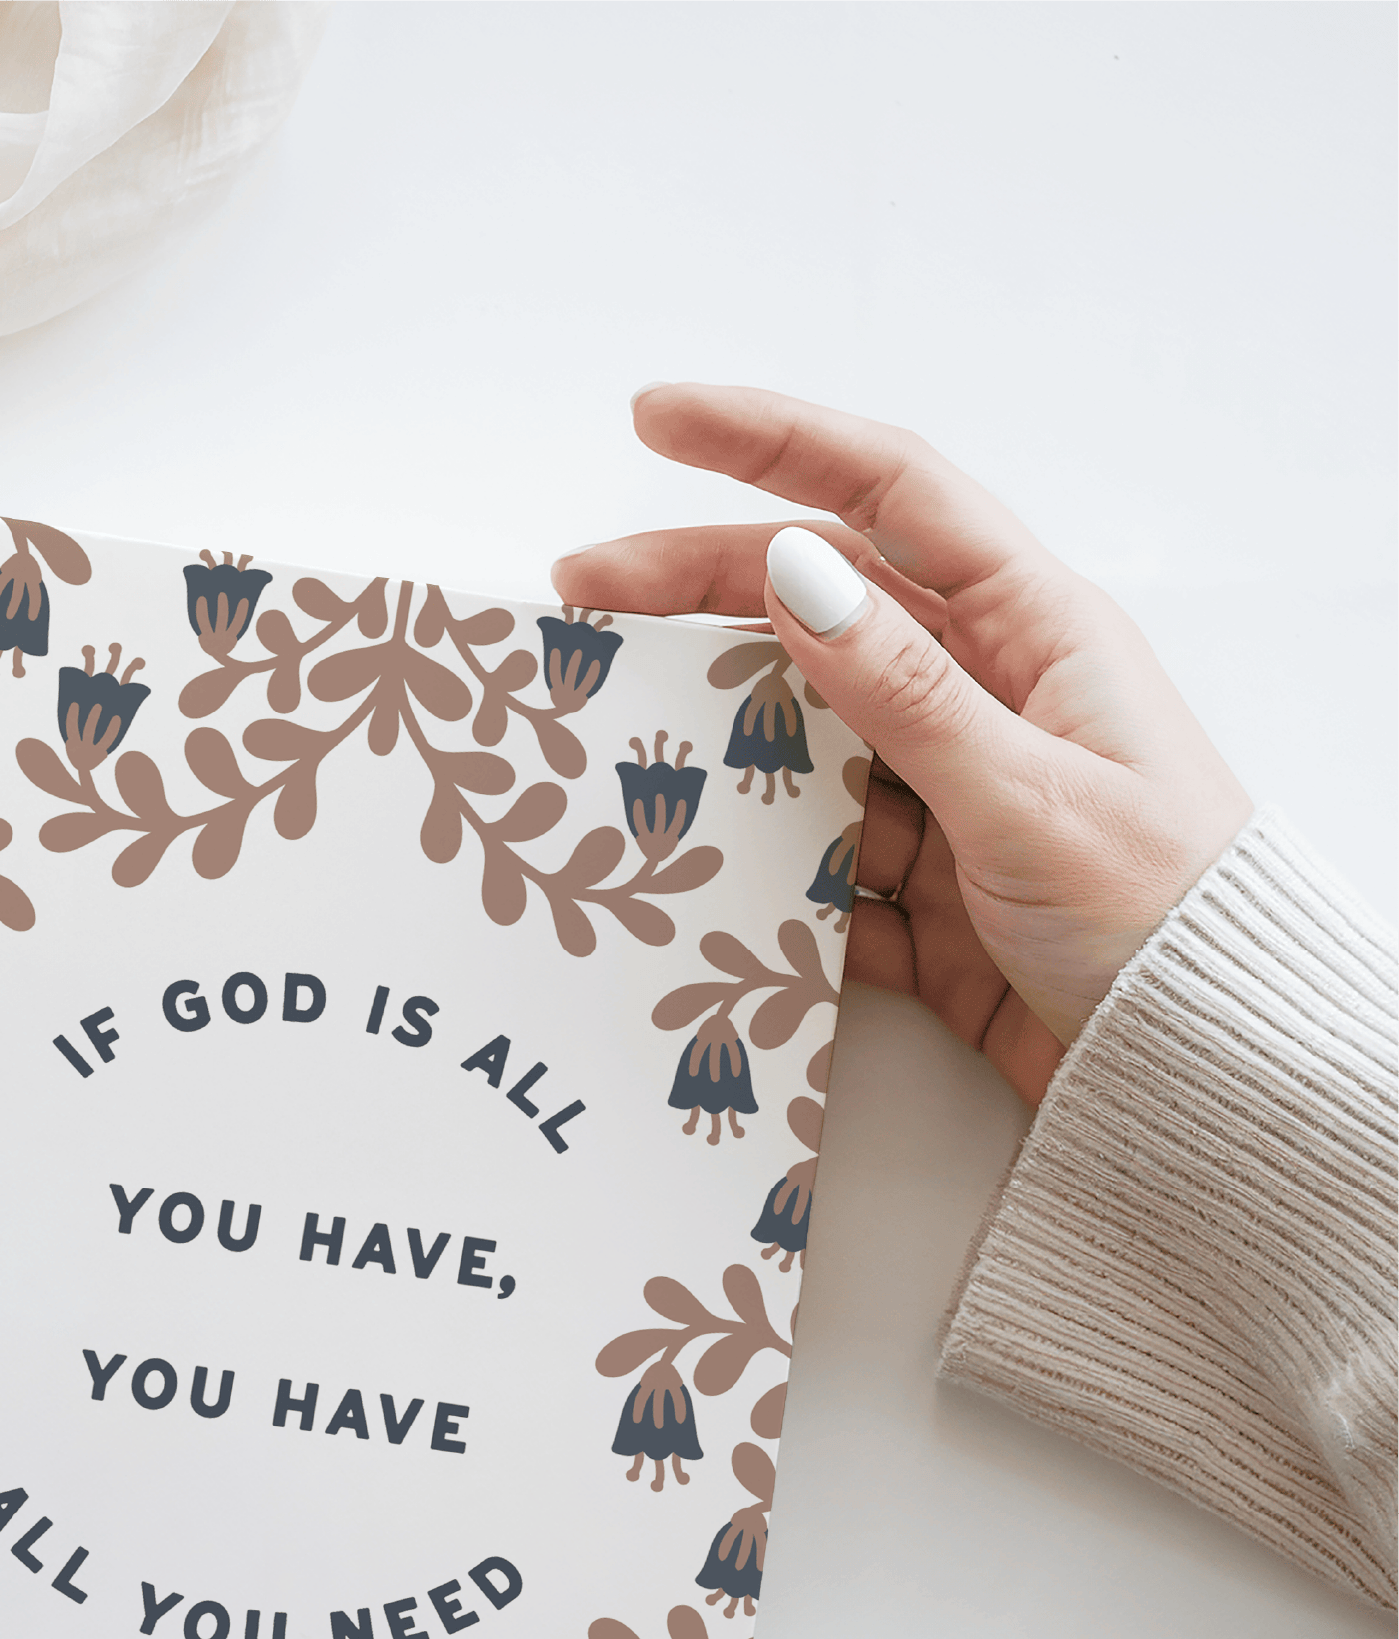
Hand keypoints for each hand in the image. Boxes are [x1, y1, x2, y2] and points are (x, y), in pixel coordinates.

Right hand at [554, 387, 1253, 1104]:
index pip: (887, 497)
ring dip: (713, 743)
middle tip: (577, 596)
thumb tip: (796, 573)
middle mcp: (983, 697)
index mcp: (1035, 634)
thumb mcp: (1030, 797)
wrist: (1203, 1076)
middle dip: (693, 592)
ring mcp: (943, 794)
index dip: (768, 442)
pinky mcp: (919, 891)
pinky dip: (752, 869)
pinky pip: (810, 859)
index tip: (655, 421)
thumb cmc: (1165, 920)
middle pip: (814, 610)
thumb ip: (905, 693)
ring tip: (611, 749)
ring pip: (798, 738)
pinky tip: (690, 877)